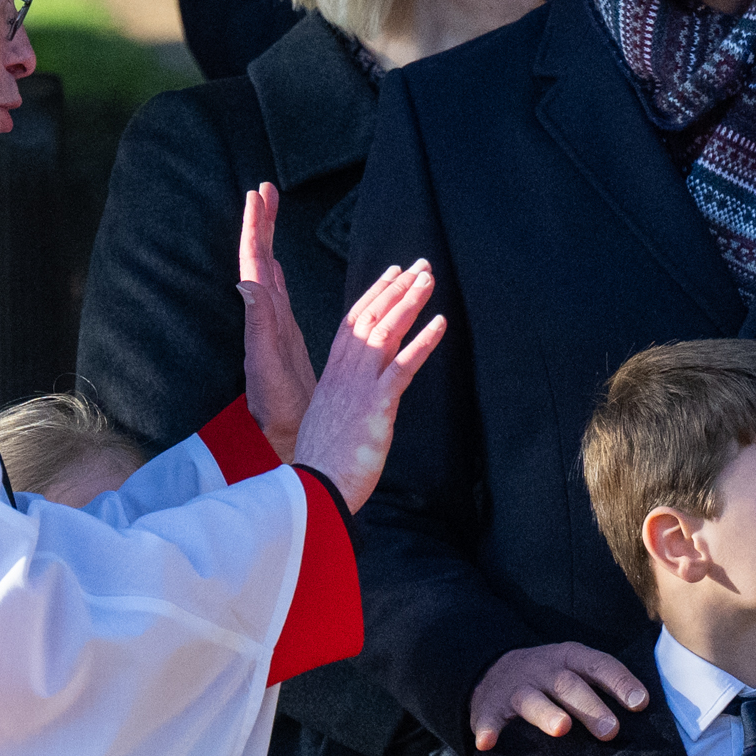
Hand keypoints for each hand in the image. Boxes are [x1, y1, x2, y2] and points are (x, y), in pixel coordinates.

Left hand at [237, 185, 314, 461]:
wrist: (279, 438)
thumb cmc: (275, 410)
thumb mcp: (268, 365)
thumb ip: (260, 324)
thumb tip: (248, 280)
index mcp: (262, 315)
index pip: (254, 260)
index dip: (256, 226)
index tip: (258, 193)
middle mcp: (264, 315)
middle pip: (259, 258)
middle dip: (262, 222)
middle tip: (266, 190)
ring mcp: (274, 326)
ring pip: (269, 271)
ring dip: (269, 240)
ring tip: (271, 214)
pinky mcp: (285, 338)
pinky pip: (280, 294)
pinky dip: (278, 272)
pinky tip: (277, 266)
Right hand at [288, 259, 447, 513]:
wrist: (315, 490)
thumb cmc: (324, 465)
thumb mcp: (332, 423)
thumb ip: (345, 404)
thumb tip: (357, 403)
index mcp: (333, 377)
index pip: (353, 323)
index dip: (375, 295)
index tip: (393, 273)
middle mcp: (344, 375)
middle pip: (371, 318)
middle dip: (396, 288)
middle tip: (421, 265)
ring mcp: (359, 388)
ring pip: (385, 333)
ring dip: (409, 303)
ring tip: (429, 279)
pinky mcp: (376, 406)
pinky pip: (403, 367)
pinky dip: (422, 342)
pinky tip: (440, 323)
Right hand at [469, 641, 650, 751]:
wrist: (495, 673)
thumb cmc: (552, 680)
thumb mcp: (577, 672)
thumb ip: (605, 687)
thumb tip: (646, 712)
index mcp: (570, 659)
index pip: (599, 666)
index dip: (620, 683)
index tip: (640, 703)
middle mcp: (544, 670)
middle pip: (568, 685)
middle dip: (590, 707)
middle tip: (611, 730)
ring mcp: (516, 688)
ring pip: (532, 699)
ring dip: (546, 714)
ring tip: (561, 728)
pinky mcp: (490, 707)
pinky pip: (488, 719)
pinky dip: (488, 730)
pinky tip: (487, 743)